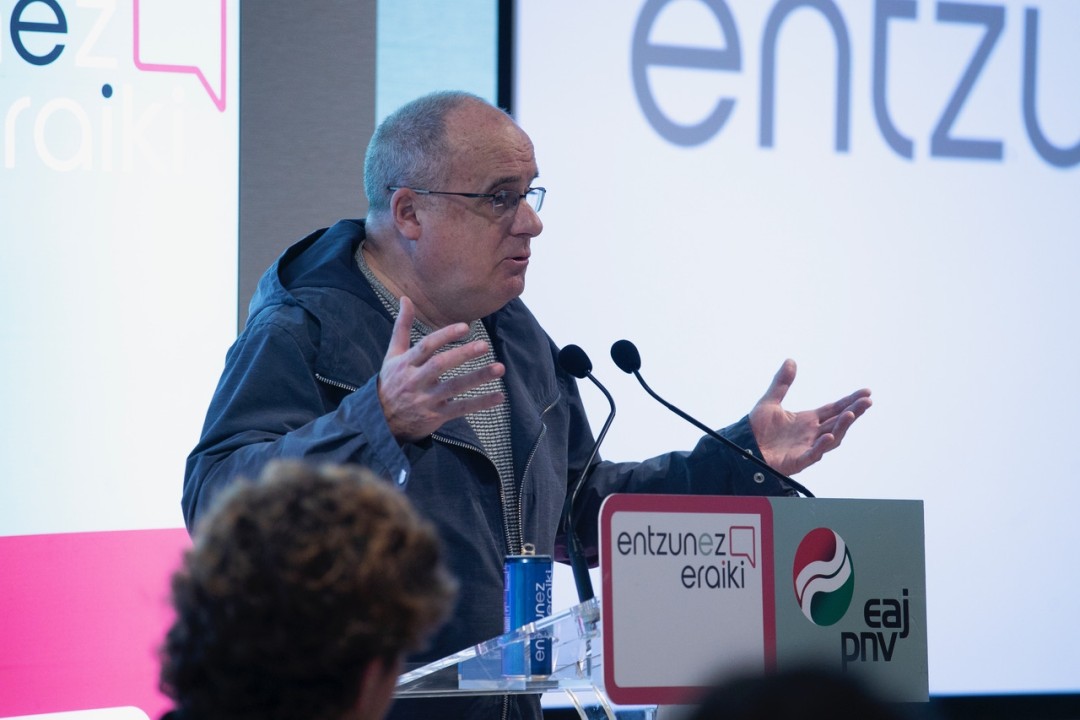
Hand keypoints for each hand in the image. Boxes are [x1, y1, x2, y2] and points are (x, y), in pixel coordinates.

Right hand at [377, 297, 505, 441]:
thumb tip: (405, 298)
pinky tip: (499, 396)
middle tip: (485, 345)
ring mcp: (427, 399)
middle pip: (441, 365)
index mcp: (406, 363)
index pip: (426, 346)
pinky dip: (480, 403)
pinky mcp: (436, 416)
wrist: (381, 420)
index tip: (465, 327)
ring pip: (455, 387)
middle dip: (463, 355)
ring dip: (478, 377)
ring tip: (499, 368)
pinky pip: (461, 409)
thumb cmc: (391, 381)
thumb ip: (402, 327)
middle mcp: (416, 380)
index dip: (445, 336)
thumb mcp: (392, 354)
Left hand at [749, 359, 871, 475]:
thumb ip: (781, 383)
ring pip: (831, 438)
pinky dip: (821, 447)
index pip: (834, 409)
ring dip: (842, 427)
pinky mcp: (797, 460)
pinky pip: (812, 455)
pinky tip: (829, 436)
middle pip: (838, 422)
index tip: (866, 392)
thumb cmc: (757, 428)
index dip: (850, 401)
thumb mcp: (770, 401)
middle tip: (867, 401)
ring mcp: (806, 447)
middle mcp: (811, 434)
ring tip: (851, 414)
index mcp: (808, 420)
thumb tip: (791, 360)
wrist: (743, 447)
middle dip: (853, 412)